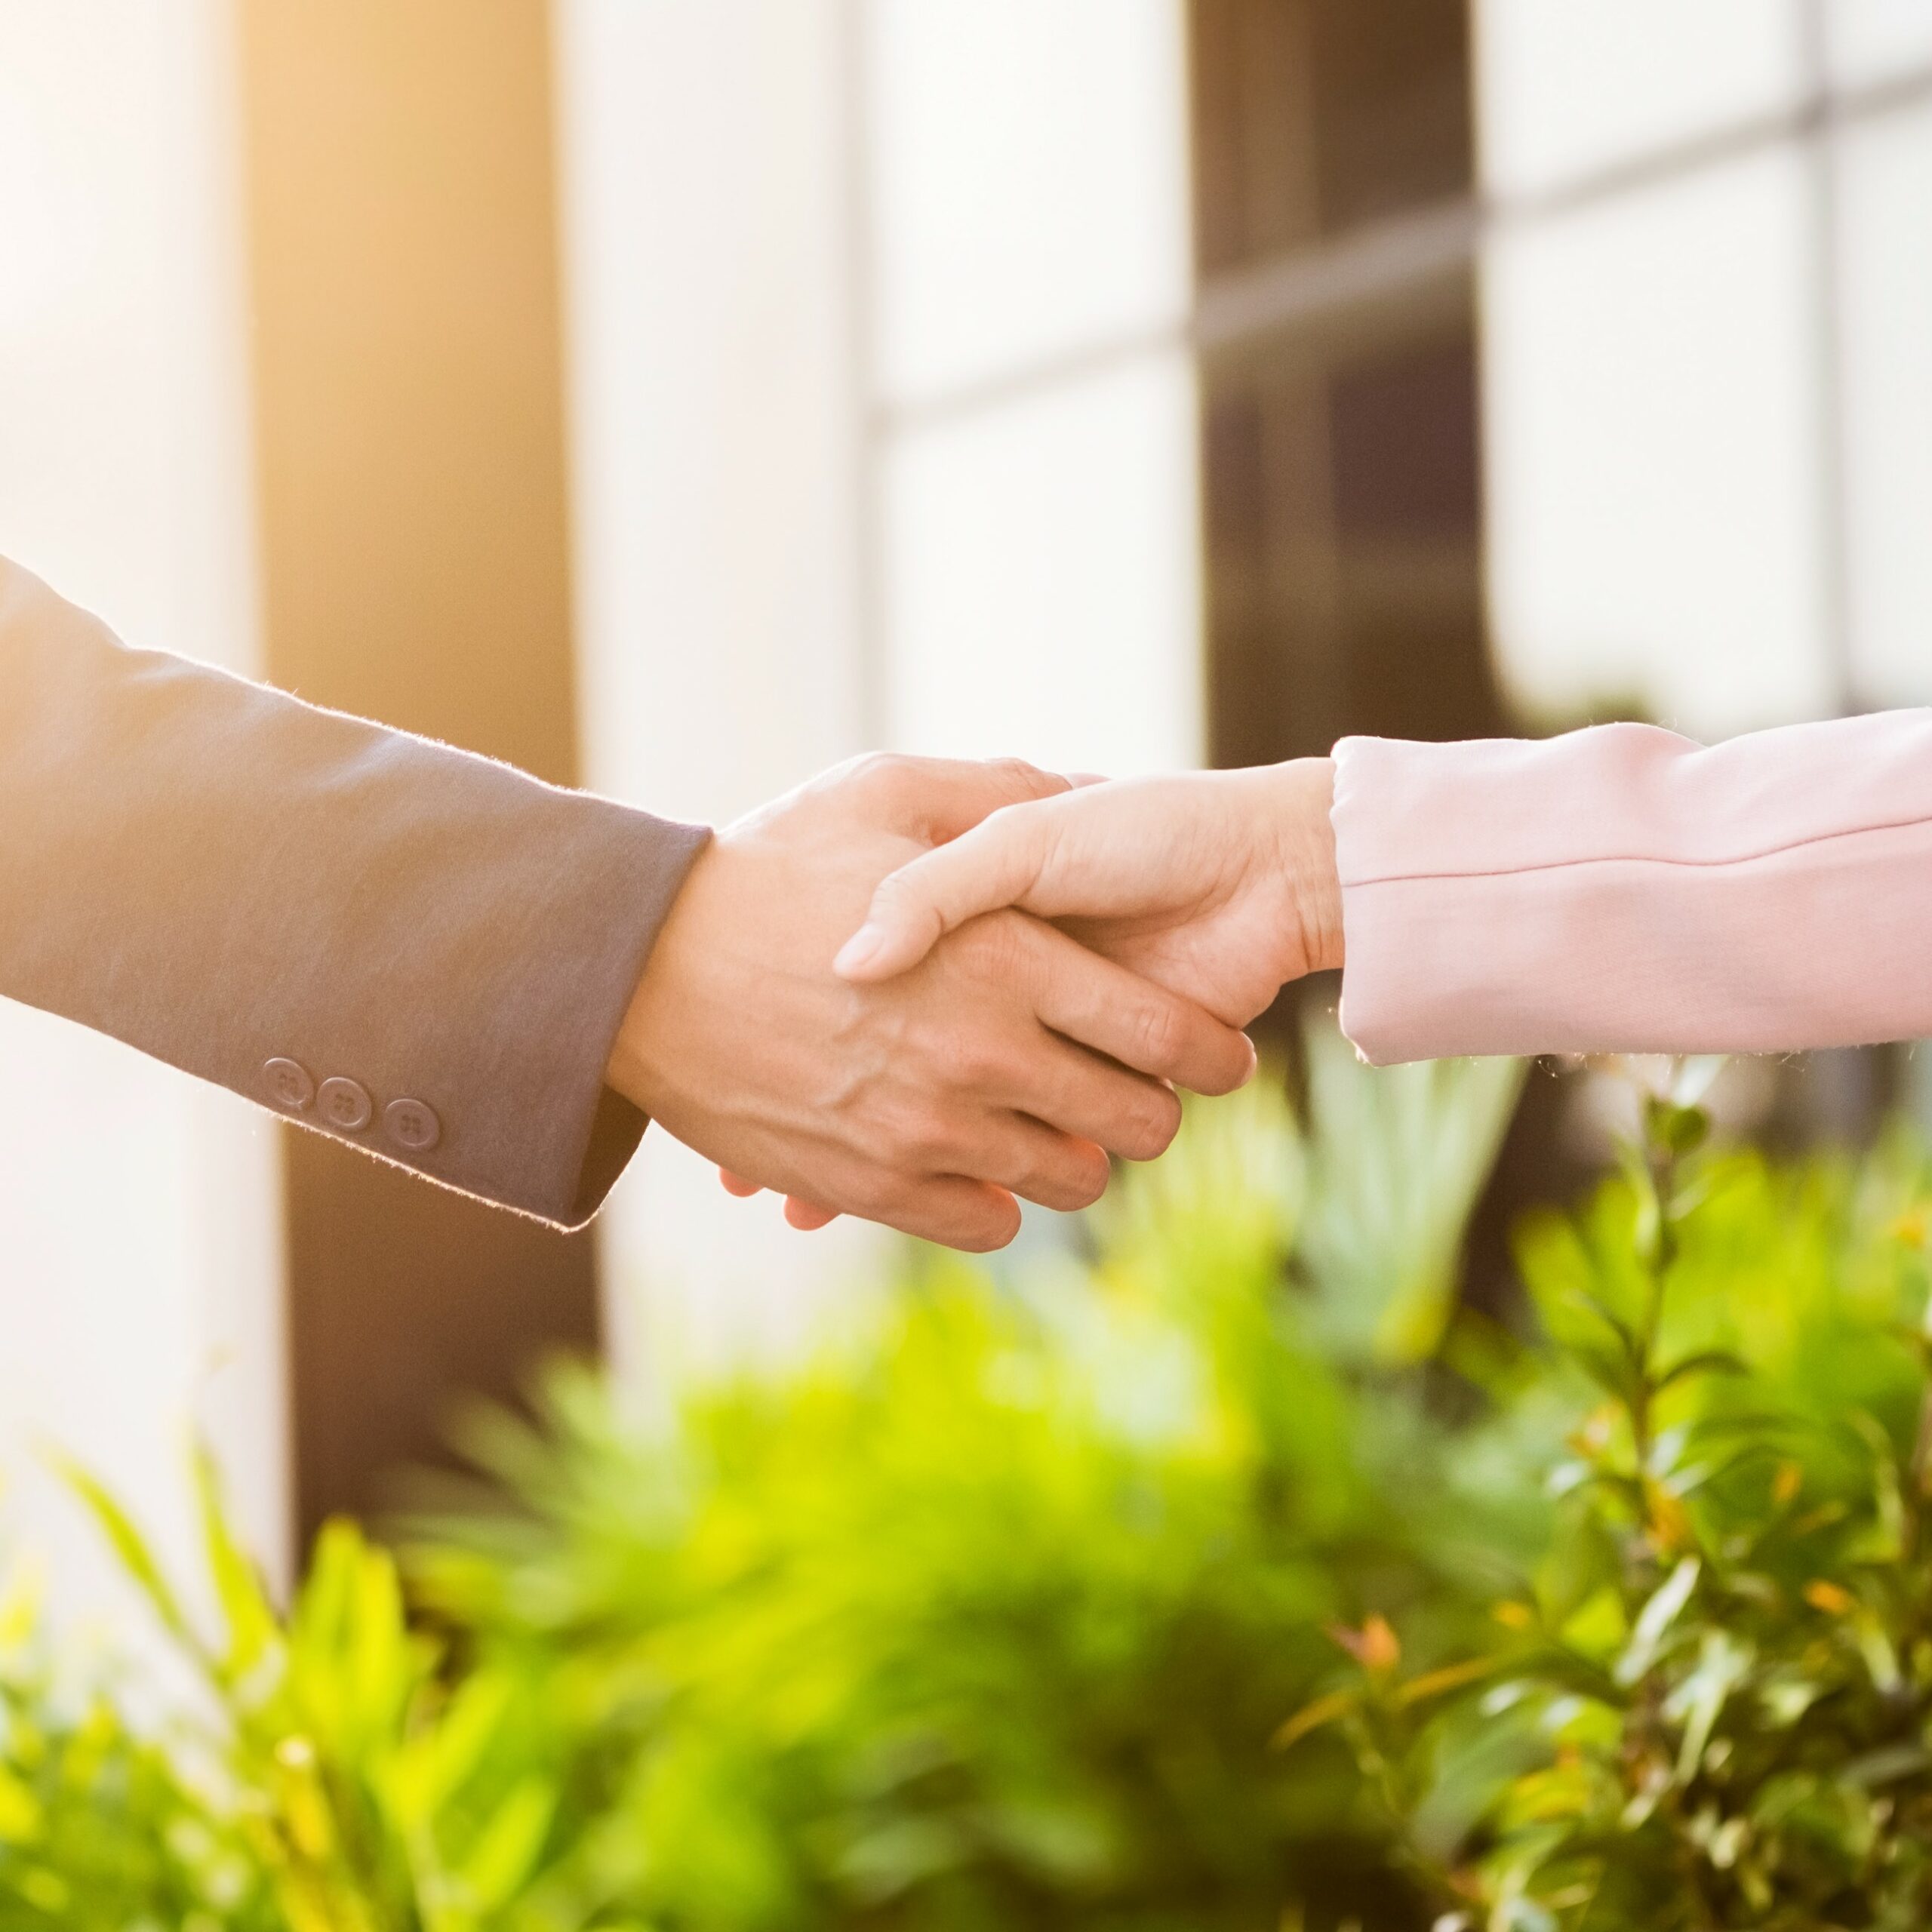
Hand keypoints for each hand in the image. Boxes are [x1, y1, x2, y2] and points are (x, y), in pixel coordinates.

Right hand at [604, 754, 1256, 1251]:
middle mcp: (982, 1052)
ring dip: (1078, 1156)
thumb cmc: (762, 867)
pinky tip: (980, 1158)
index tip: (1214, 1053)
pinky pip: (989, 1224)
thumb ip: (995, 792)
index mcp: (1005, 957)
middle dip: (1155, 1110)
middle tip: (1137, 1093)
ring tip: (1054, 1122)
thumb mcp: (880, 790)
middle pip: (1135, 1121)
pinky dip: (1001, 1200)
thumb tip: (1084, 788)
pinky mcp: (876, 1187)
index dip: (1208, 1051)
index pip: (1163, 1036)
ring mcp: (929, 1130)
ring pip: (1069, 1179)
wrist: (639, 968)